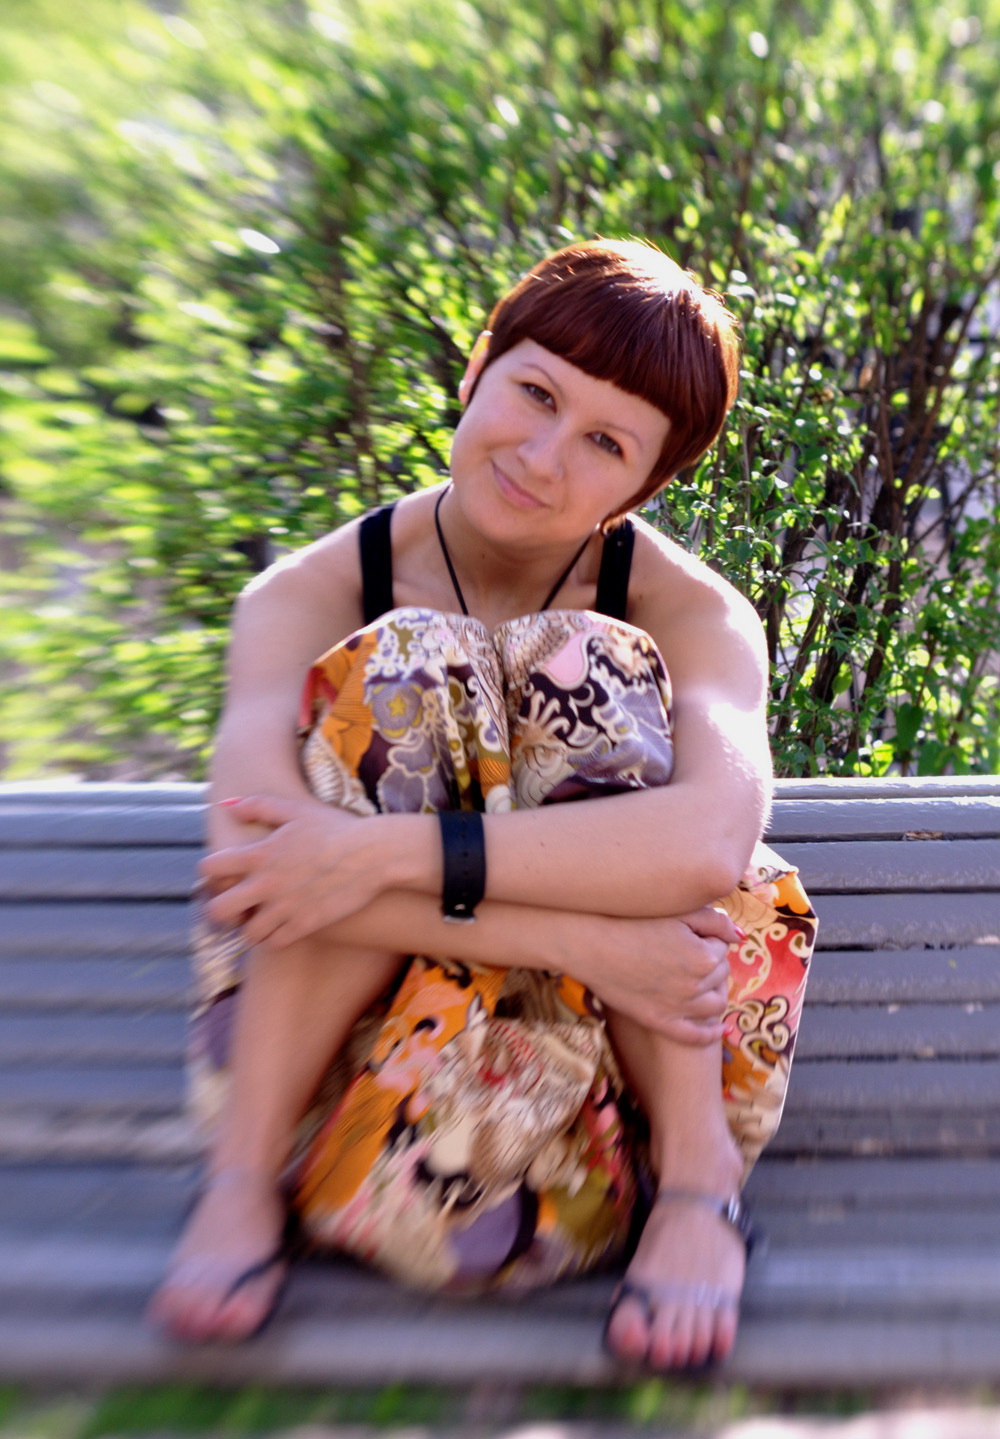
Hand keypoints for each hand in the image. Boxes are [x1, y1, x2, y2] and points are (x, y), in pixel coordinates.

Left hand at [199, 794, 392, 947]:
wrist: (372, 854)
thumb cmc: (335, 828)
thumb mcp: (295, 809)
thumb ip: (258, 806)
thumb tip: (227, 807)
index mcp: (260, 854)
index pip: (209, 868)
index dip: (210, 873)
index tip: (222, 875)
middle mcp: (266, 884)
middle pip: (218, 911)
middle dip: (222, 911)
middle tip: (236, 908)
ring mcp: (285, 908)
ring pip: (248, 934)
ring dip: (253, 927)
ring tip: (264, 919)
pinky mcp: (305, 925)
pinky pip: (275, 944)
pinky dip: (277, 938)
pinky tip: (285, 926)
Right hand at [576, 906, 739, 1046]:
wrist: (588, 942)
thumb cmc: (630, 920)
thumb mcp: (677, 911)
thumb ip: (714, 920)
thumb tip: (741, 937)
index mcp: (703, 957)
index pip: (721, 948)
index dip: (706, 939)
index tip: (686, 934)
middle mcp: (695, 986)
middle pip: (720, 975)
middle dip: (711, 963)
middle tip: (686, 952)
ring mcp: (678, 1007)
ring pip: (715, 1004)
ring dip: (714, 991)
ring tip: (698, 980)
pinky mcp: (660, 1022)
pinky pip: (696, 1036)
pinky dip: (711, 1033)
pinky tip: (719, 1029)